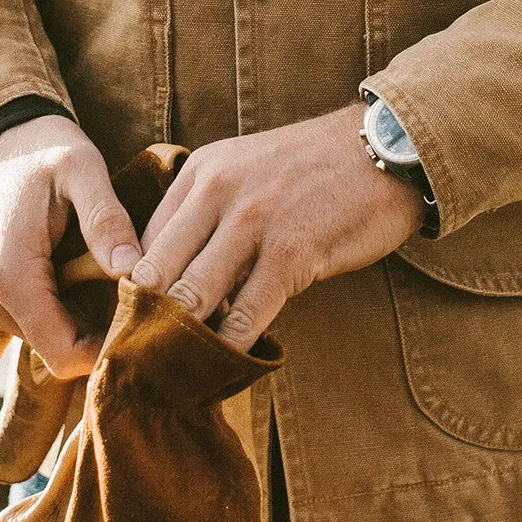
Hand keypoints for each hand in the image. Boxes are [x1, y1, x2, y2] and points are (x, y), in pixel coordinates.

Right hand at [0, 114, 142, 377]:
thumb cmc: (40, 150)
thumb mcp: (81, 168)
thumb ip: (105, 219)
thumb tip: (132, 272)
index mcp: (9, 275)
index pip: (66, 354)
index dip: (113, 348)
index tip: (153, 321)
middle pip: (61, 351)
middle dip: (105, 334)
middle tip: (149, 299)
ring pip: (51, 340)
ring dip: (89, 321)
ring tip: (123, 280)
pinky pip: (39, 323)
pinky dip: (71, 310)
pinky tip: (96, 277)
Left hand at [128, 104, 424, 350]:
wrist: (384, 149)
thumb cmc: (314, 169)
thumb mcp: (247, 170)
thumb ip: (210, 217)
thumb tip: (184, 282)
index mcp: (202, 170)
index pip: (147, 241)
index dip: (138, 290)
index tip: (137, 325)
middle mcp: (218, 190)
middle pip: (159, 272)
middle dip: (146, 322)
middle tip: (141, 362)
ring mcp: (254, 220)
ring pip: (194, 296)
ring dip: (182, 340)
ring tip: (174, 373)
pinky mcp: (292, 251)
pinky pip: (247, 314)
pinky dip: (232, 346)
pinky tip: (227, 365)